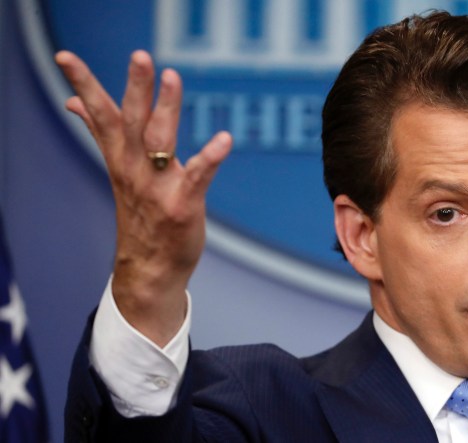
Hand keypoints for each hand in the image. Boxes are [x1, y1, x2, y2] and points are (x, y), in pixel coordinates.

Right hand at [55, 50, 231, 345]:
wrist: (149, 269)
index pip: (99, 114)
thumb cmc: (140, 213)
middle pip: (131, 121)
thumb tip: (75, 103)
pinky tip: (224, 139)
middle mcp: (134, 169)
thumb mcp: (118, 169)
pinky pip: (197, 177)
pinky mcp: (182, 205)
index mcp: (119, 158)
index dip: (83, 85)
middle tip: (141, 55)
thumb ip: (102, 133)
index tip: (65, 56)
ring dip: (167, 109)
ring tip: (173, 78)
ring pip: (161, 141)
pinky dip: (210, 158)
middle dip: (135, 87)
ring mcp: (157, 187)